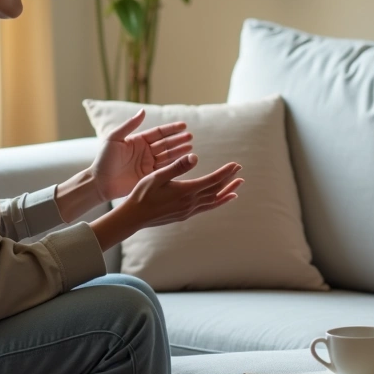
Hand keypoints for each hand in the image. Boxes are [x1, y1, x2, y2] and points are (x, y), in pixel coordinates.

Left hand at [88, 109, 194, 202]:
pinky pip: (164, 169)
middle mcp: (145, 151)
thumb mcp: (114, 139)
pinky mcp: (149, 177)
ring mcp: (148, 164)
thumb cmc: (104, 159)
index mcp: (138, 141)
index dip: (171, 129)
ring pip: (167, 156)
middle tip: (190, 137)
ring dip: (179, 151)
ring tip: (191, 148)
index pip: (158, 133)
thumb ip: (129, 125)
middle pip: (165, 144)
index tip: (184, 126)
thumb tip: (143, 110)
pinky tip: (183, 161)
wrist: (100, 182)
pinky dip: (174, 165)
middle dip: (178, 140)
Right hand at [120, 154, 243, 229]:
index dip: (225, 172)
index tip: (236, 165)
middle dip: (229, 180)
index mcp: (185, 191)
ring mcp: (188, 210)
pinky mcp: (185, 215)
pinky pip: (207, 208)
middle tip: (240, 171)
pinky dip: (218, 202)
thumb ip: (177, 166)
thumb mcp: (158, 176)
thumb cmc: (143, 193)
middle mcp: (190, 202)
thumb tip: (195, 157)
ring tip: (238, 184)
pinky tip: (224, 199)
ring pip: (214, 200)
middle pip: (216, 190)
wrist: (134, 217)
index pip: (212, 180)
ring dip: (227, 191)